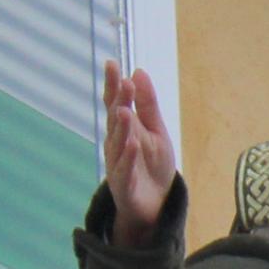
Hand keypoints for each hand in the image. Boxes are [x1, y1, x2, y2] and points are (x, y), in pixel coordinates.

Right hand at [101, 62, 176, 245]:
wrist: (155, 204)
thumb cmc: (152, 165)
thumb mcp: (155, 131)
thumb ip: (148, 104)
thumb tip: (138, 72)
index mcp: (123, 129)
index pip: (116, 103)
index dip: (114, 85)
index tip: (113, 64)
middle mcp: (116, 144)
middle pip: (115, 120)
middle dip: (118, 101)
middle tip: (123, 82)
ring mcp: (118, 164)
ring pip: (118, 144)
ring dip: (121, 127)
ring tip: (124, 109)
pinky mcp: (124, 185)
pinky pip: (125, 170)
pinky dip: (128, 157)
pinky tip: (132, 144)